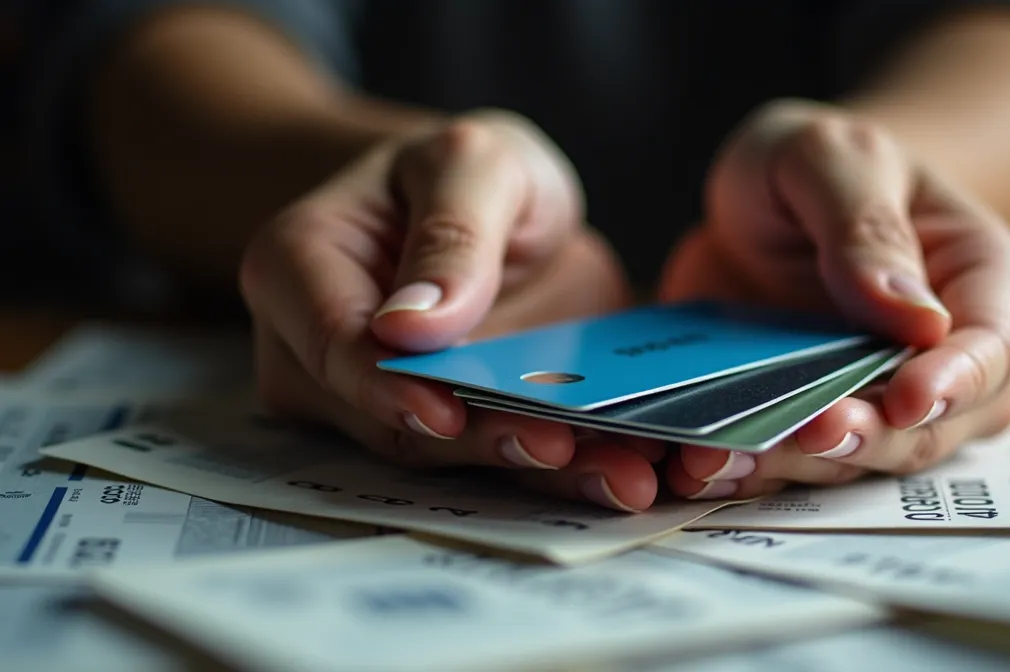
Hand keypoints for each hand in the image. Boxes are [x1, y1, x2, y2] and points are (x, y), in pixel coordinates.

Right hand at [240, 110, 662, 511]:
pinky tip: (620, 471)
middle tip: (560, 449)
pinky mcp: (441, 432)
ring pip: (449, 455)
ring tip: (618, 474)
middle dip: (481, 442)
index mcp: (301, 267)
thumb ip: (452, 232)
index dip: (387, 386)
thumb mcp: (474, 163)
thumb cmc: (465, 172)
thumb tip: (413, 329)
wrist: (486, 205)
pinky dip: (561, 469)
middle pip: (391, 420)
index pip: (333, 341)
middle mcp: (319, 354)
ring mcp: (373, 406)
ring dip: (534, 470)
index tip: (446, 411)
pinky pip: (493, 459)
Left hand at [660, 99, 1009, 498]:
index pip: (991, 346)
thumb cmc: (821, 165)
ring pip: (857, 461)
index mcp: (983, 284)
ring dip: (797, 469)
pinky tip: (696, 466)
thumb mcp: (833, 157)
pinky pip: (787, 467)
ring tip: (731, 457)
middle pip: (930, 426)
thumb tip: (914, 318)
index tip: (909, 398)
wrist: (759, 199)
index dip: (957, 381)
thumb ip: (866, 227)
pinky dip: (744, 472)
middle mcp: (945, 362)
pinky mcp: (812, 427)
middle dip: (873, 438)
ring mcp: (878, 405)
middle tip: (815, 433)